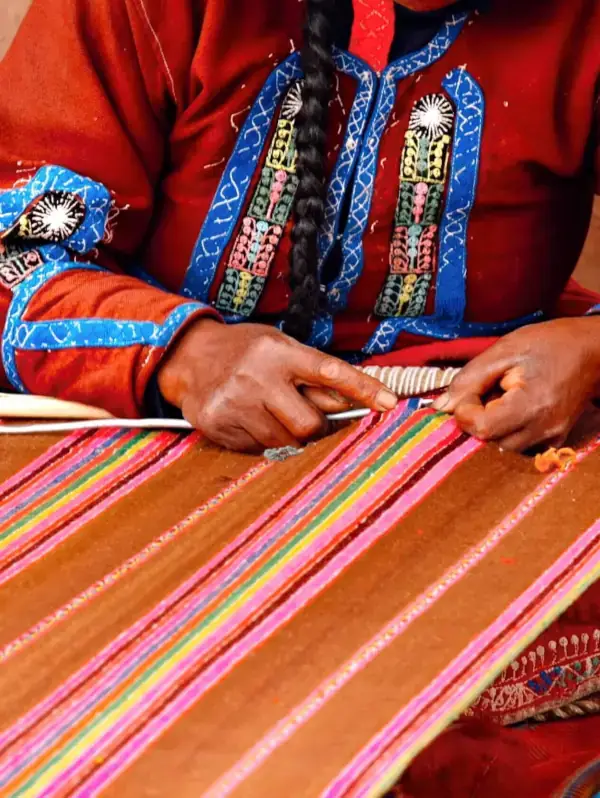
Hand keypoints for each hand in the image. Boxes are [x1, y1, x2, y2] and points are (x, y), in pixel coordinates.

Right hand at [157, 319, 396, 451]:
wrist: (189, 357)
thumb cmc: (245, 351)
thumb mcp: (279, 346)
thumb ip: (312, 373)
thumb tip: (355, 404)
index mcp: (278, 351)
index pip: (329, 371)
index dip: (362, 388)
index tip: (389, 403)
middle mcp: (256, 376)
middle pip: (309, 425)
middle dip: (319, 430)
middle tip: (314, 422)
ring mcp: (235, 404)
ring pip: (284, 443)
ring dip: (290, 437)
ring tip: (275, 415)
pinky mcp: (218, 426)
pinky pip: (258, 450)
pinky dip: (264, 441)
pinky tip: (251, 420)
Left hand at [432, 318, 599, 451]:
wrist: (593, 351)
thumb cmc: (548, 344)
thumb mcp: (503, 351)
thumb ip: (469, 379)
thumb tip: (440, 407)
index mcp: (531, 405)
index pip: (480, 428)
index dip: (465, 411)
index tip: (470, 393)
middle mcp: (543, 430)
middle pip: (488, 445)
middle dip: (475, 423)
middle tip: (482, 396)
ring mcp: (551, 440)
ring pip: (501, 452)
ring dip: (489, 431)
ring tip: (498, 403)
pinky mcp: (555, 443)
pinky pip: (519, 450)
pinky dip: (506, 436)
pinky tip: (510, 414)